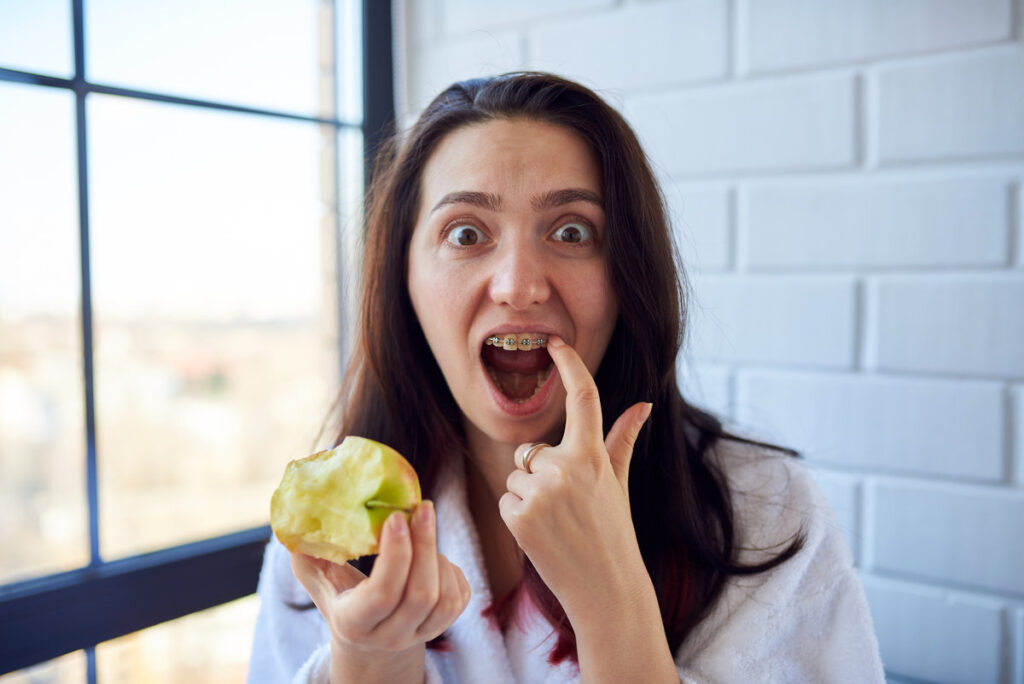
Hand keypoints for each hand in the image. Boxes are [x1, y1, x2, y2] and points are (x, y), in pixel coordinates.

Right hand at [289, 501, 470, 658]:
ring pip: (445, 597)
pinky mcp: (443, 627)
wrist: (368, 638)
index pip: (382, 594)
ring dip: (439, 556)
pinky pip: (459, 596)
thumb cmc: (340, 595)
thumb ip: (308, 551)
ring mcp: (419, 635)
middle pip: (420, 594)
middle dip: (425, 545)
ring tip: (423, 533)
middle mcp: (389, 636)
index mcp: (354, 623)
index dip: (395, 554)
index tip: (396, 517)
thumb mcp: (318, 578)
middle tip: (422, 507)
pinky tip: (433, 555)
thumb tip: (300, 513)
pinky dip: (452, 568)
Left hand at [498, 335, 653, 619]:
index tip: (555, 342)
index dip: (569, 365)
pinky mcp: (518, 515)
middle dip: (541, 473)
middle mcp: (565, 468)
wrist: (605, 587)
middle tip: (566, 506)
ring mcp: (540, 492)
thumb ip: (622, 439)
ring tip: (556, 522)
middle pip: (532, 451)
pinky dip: (517, 514)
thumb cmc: (613, 531)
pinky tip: (541, 534)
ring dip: (528, 495)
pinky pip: (506, 498)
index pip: (582, 398)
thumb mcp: (618, 481)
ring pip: (516, 475)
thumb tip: (642, 404)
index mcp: (592, 455)